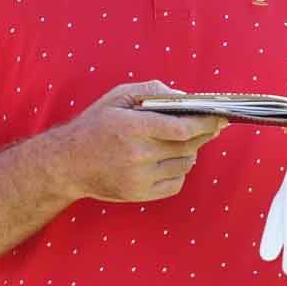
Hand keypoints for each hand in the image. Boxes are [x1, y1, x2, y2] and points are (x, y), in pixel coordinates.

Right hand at [55, 81, 228, 201]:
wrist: (66, 164)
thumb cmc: (94, 125)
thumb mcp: (116, 97)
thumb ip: (151, 91)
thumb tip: (184, 98)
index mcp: (132, 127)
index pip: (182, 128)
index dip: (205, 122)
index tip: (219, 116)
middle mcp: (137, 155)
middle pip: (188, 146)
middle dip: (203, 134)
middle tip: (211, 126)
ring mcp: (138, 178)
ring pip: (185, 164)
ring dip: (191, 151)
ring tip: (184, 142)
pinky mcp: (139, 194)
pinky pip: (176, 183)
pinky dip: (180, 170)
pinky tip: (169, 160)